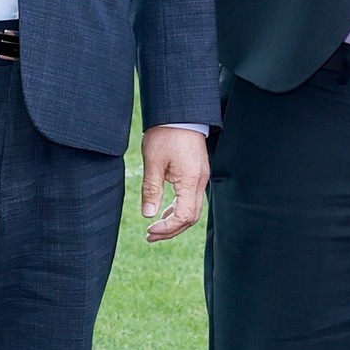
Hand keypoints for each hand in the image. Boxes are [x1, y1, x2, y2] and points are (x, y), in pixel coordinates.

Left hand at [141, 126, 209, 240]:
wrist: (180, 113)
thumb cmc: (166, 134)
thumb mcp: (153, 162)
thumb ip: (152, 190)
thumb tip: (148, 215)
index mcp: (190, 180)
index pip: (183, 216)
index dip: (167, 228)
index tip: (149, 229)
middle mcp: (200, 181)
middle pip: (191, 217)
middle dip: (171, 230)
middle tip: (149, 236)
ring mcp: (201, 177)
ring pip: (193, 210)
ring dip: (175, 222)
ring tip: (155, 228)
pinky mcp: (198, 173)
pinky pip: (192, 199)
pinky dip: (179, 209)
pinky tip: (165, 211)